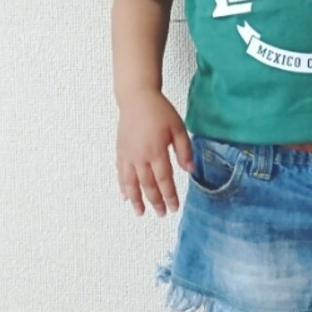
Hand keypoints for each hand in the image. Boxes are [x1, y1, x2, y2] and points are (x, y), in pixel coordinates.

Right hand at [116, 91, 193, 216]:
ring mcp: (128, 155)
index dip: (169, 195)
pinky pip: (120, 173)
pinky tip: (125, 196)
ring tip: (140, 213)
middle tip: (161, 213)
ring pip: (131, 183)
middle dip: (155, 201)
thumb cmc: (159, 111)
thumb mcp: (178, 127)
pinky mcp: (120, 151)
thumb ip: (185, 150)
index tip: (174, 207)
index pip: (164, 180)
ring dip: (136, 199)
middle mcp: (140, 156)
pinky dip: (123, 186)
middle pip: (148, 185)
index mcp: (156, 151)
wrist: (136, 98)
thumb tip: (190, 170)